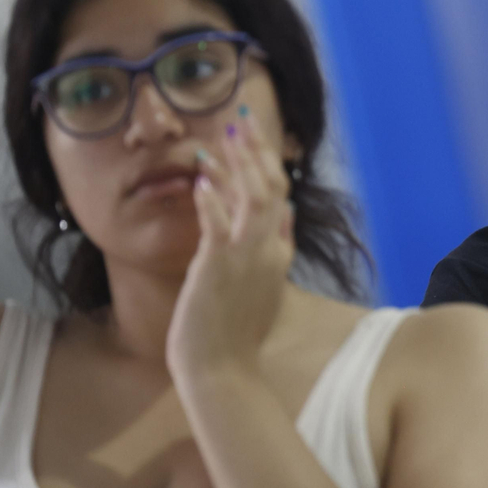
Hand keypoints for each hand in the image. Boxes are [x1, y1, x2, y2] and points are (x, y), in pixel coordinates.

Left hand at [165, 107, 294, 379]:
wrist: (222, 371)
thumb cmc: (232, 336)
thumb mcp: (261, 287)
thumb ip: (273, 250)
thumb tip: (286, 217)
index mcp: (276, 255)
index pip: (278, 200)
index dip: (265, 165)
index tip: (249, 140)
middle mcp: (269, 251)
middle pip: (272, 188)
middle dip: (257, 150)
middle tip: (242, 117)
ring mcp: (248, 258)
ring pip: (253, 198)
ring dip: (240, 163)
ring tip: (226, 133)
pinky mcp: (221, 267)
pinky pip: (219, 225)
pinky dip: (213, 201)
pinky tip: (202, 180)